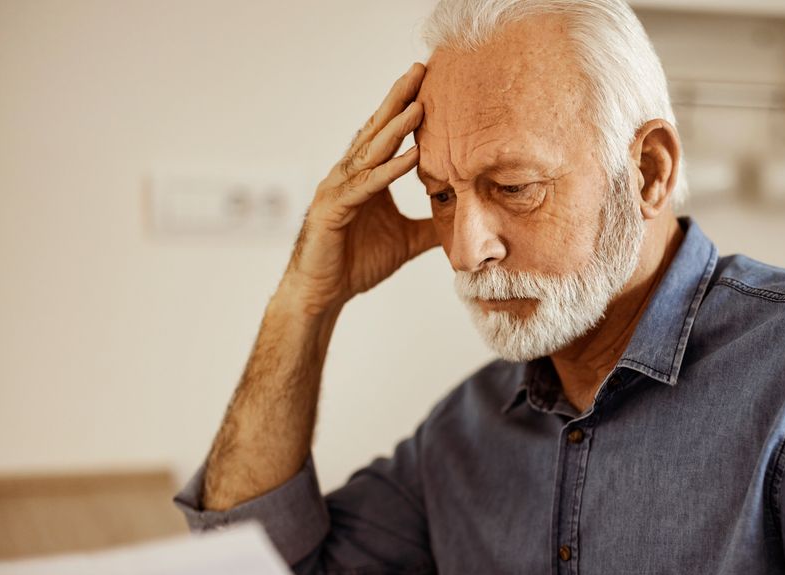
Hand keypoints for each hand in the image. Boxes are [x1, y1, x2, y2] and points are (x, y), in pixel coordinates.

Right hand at [283, 62, 438, 314]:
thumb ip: (429, 228)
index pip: (388, 137)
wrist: (322, 294)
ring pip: (371, 153)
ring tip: (419, 105)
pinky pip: (366, 187)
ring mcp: (339, 190)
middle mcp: (349, 176)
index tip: (431, 85)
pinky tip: (412, 156)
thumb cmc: (356, 264)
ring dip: (395, 129)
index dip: (407, 111)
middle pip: (376, 131)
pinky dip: (389, 171)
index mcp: (366, 179)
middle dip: (399, 100)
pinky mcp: (333, 210)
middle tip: (421, 70)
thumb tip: (462, 223)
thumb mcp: (406, 242)